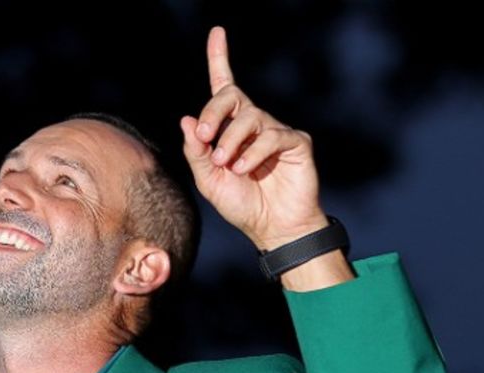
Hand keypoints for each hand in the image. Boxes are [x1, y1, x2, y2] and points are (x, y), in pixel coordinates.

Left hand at [180, 26, 327, 250]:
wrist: (272, 228)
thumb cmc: (241, 204)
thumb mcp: (207, 180)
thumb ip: (195, 150)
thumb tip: (187, 119)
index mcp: (229, 129)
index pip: (223, 88)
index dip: (220, 58)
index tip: (217, 32)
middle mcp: (253, 124)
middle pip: (232, 95)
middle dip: (214, 110)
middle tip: (205, 133)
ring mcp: (276, 130)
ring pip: (250, 117)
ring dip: (230, 141)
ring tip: (226, 165)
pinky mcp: (296, 142)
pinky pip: (271, 136)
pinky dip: (252, 153)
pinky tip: (244, 169)